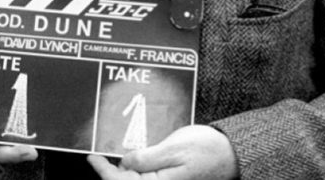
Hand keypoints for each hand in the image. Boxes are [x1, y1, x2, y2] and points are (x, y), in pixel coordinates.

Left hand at [86, 125, 237, 179]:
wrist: (232, 154)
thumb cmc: (207, 150)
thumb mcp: (173, 148)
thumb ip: (147, 158)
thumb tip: (125, 164)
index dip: (104, 172)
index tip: (92, 159)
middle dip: (112, 174)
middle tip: (99, 158)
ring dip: (124, 173)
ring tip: (114, 160)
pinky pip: (149, 178)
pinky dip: (136, 171)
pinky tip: (132, 162)